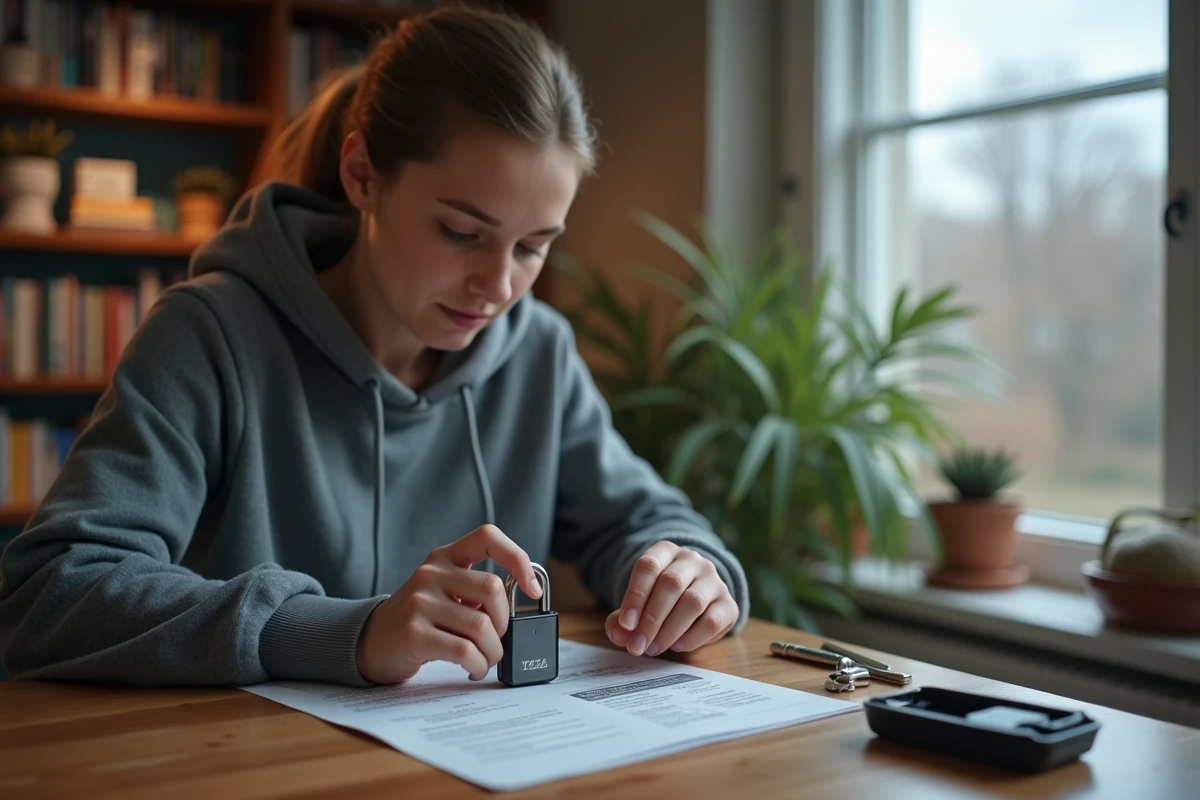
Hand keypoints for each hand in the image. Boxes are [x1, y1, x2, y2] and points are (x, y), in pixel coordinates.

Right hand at [356, 524, 541, 683]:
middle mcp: (431, 573)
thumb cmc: (417, 619)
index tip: (532, 587)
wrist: (368, 642)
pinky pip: (465, 650)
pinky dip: (478, 665)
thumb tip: (518, 604)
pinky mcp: (415, 633)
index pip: (487, 537)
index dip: (517, 558)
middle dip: (504, 623)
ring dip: (493, 651)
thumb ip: (475, 591)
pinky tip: (473, 668)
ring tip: (484, 659)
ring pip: (482, 627)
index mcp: (444, 557)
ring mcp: (420, 602)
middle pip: (493, 590)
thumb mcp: (443, 592)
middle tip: (495, 639)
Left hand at [605, 541, 736, 656]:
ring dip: (669, 630)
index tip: (626, 624)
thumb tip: (618, 634)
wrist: (697, 601)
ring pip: (693, 601)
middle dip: (651, 618)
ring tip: (654, 648)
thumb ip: (623, 620)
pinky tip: (677, 645)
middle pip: (671, 583)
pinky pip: (712, 621)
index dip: (635, 595)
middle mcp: (692, 560)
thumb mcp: (638, 604)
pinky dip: (692, 637)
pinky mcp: (729, 604)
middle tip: (638, 645)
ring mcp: (714, 580)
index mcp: (666, 551)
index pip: (649, 566)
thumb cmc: (660, 600)